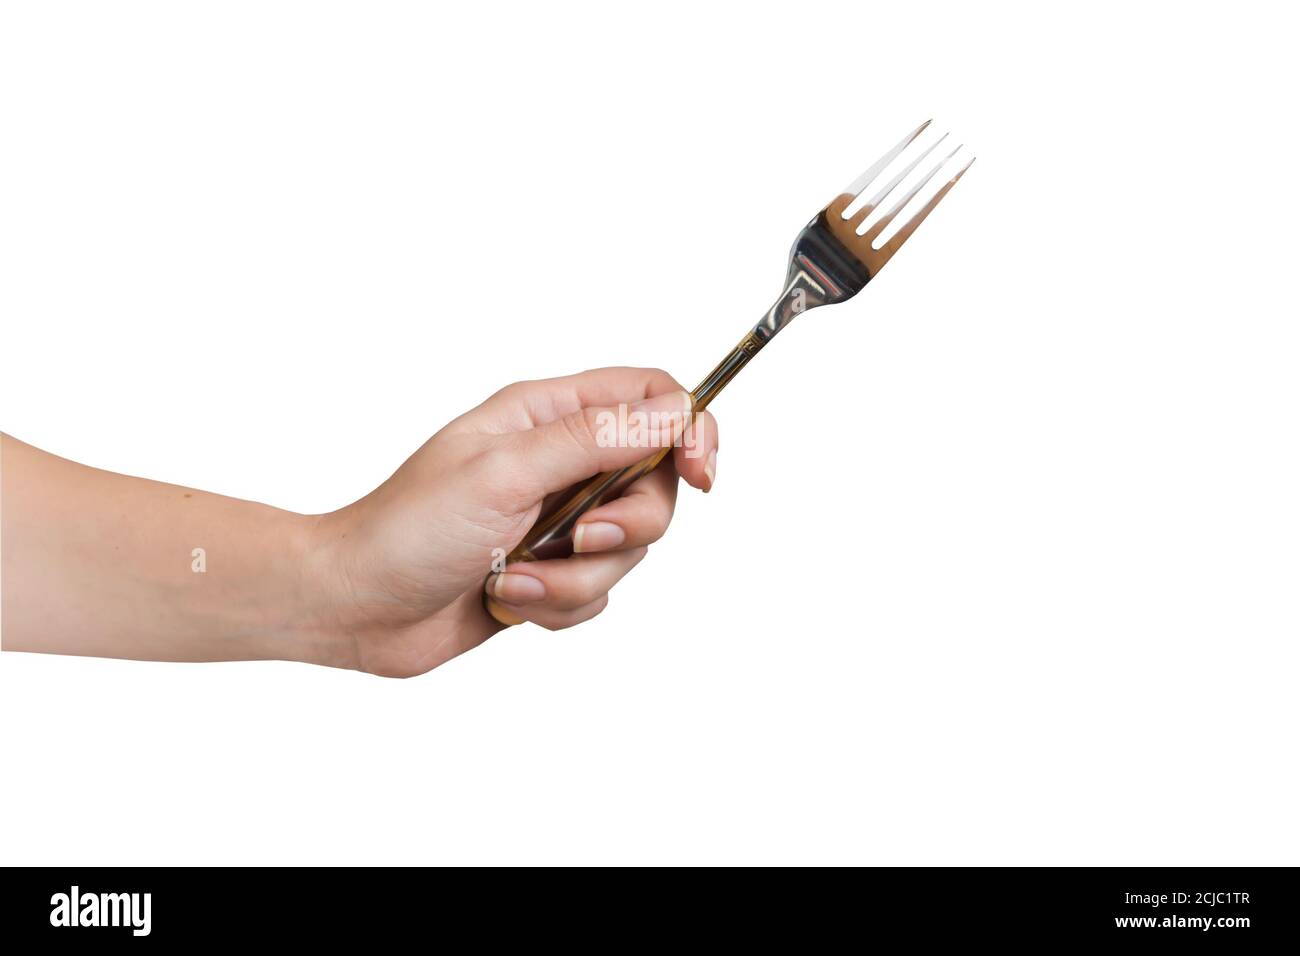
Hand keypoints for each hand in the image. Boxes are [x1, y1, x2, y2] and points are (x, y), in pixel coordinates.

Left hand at [310, 367, 717, 676]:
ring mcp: (557, 519)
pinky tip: (507, 596)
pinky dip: (558, 604)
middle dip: (625, 525)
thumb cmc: (406, 528)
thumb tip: (673, 411)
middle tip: (578, 537)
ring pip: (628, 549)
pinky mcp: (552, 572)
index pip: (650, 398)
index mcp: (546, 415)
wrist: (355, 607)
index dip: (690, 430)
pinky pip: (599, 593)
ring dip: (575, 577)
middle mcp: (559, 462)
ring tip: (515, 576)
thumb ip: (593, 440)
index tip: (702, 474)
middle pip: (655, 482)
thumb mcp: (504, 471)